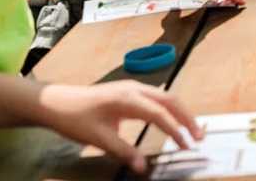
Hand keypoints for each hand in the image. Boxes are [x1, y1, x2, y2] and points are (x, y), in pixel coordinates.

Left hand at [38, 81, 202, 173]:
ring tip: (191, 130)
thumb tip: (142, 168)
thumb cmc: (75, 119)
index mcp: (128, 99)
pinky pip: (156, 98)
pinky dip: (169, 109)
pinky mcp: (129, 91)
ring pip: (165, 97)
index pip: (160, 114)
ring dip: (180, 112)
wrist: (55, 102)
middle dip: (187, 118)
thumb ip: (123, 152)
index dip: (175, 130)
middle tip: (199, 137)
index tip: (186, 146)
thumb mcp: (99, 138)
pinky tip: (171, 121)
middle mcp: (135, 89)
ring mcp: (133, 88)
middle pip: (170, 100)